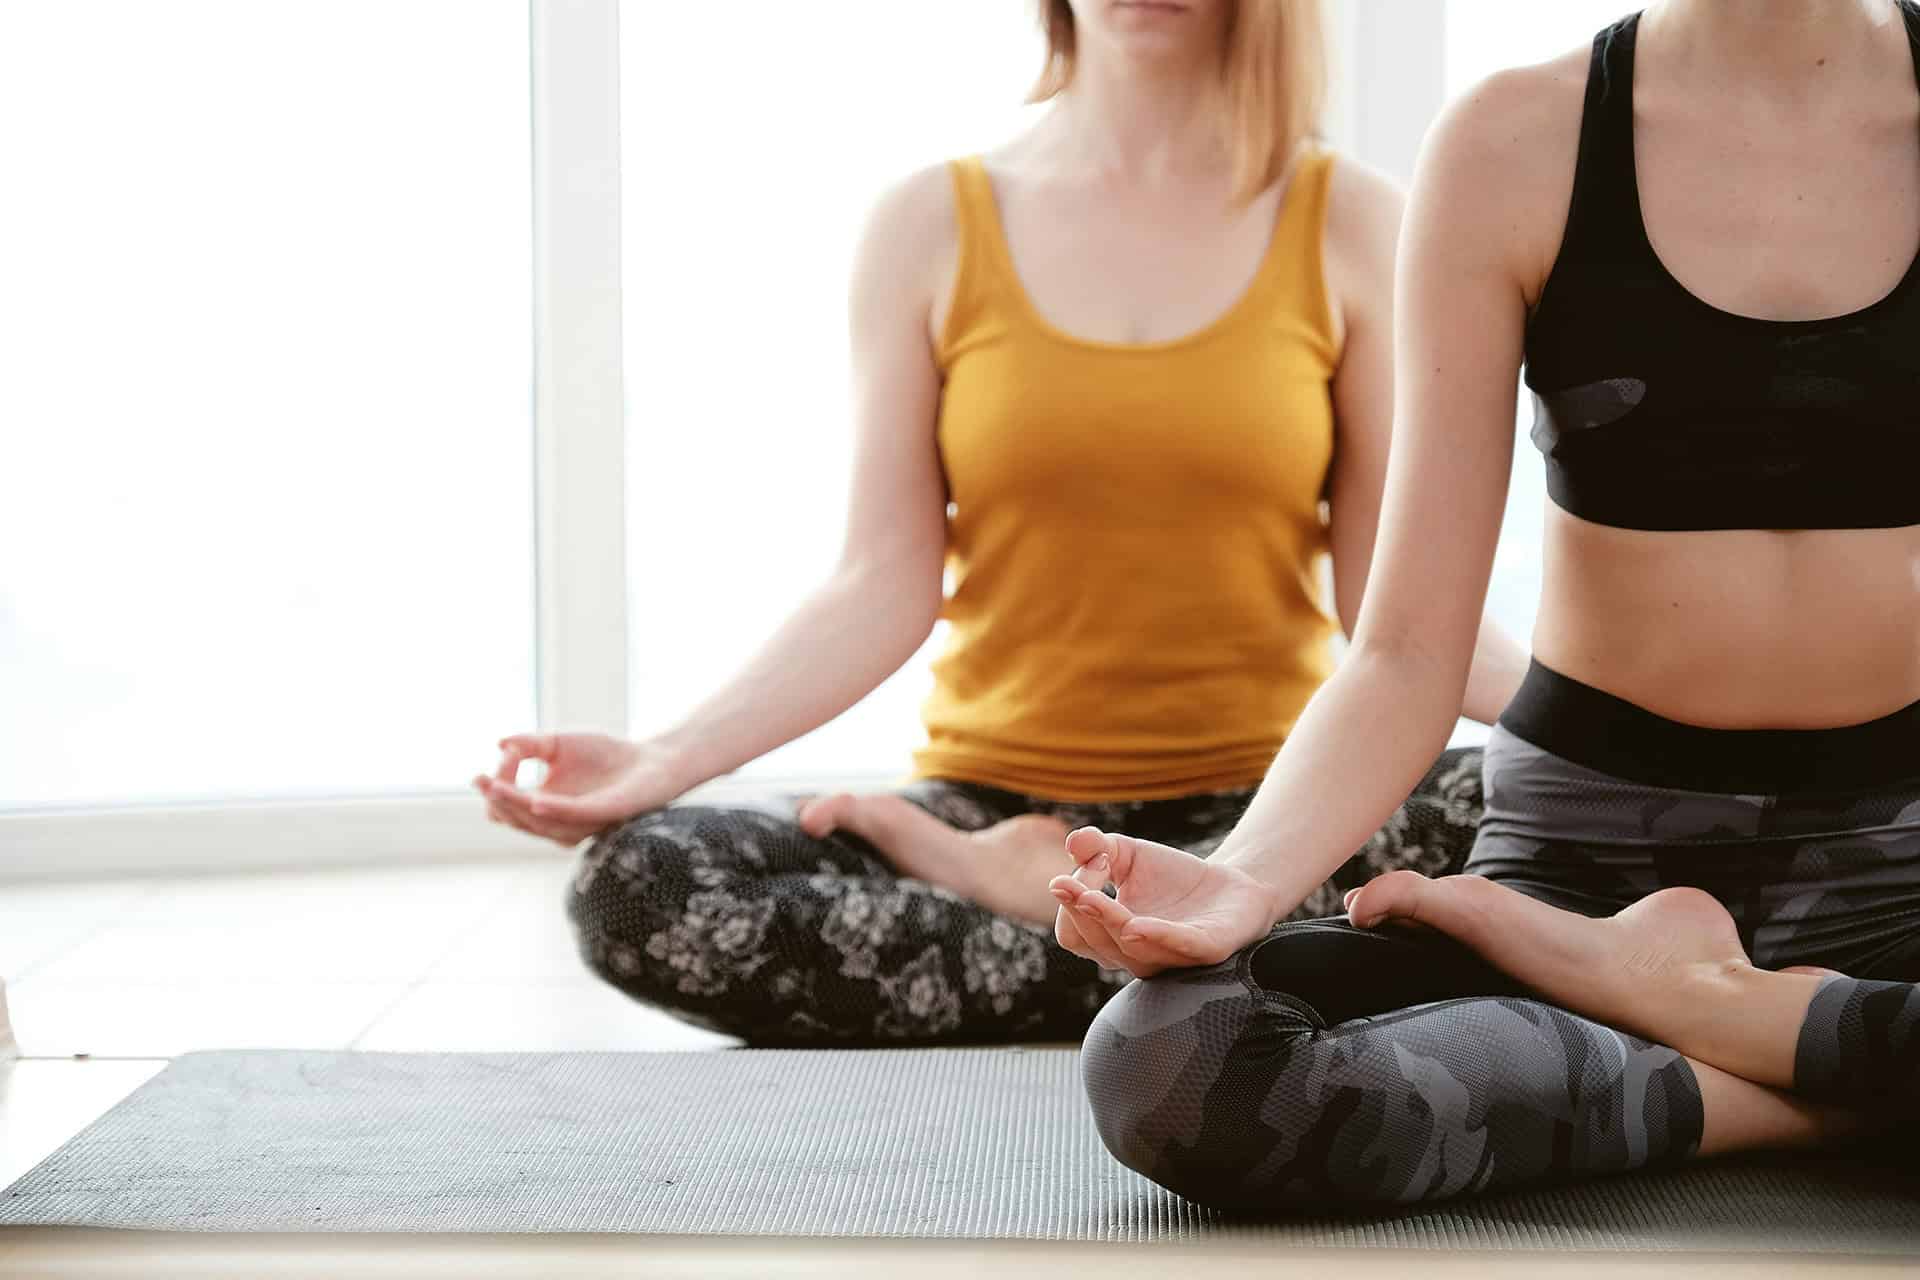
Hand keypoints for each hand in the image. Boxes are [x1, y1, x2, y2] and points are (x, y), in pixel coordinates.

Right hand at [472, 733, 690, 846]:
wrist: (651, 759)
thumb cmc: (605, 754)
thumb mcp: (558, 743)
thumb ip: (530, 744)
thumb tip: (500, 743)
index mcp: (543, 807)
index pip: (506, 808)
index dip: (493, 791)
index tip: (489, 766)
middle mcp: (557, 821)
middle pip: (516, 819)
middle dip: (497, 801)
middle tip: (482, 780)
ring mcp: (579, 823)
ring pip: (538, 823)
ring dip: (515, 805)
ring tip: (495, 786)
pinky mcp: (602, 816)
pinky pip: (572, 817)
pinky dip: (553, 810)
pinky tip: (535, 800)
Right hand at [1048, 828, 1279, 977]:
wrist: (1230, 883)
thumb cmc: (1172, 877)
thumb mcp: (1127, 853)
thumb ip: (1096, 845)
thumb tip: (1073, 843)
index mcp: (1111, 939)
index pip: (1074, 933)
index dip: (1070, 902)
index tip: (1081, 864)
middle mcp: (1137, 955)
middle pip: (1095, 943)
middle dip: (1080, 912)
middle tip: (1077, 876)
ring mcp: (1171, 956)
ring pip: (1131, 950)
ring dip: (1107, 923)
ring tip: (1091, 898)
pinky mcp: (1207, 949)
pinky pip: (1178, 947)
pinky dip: (1155, 937)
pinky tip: (1134, 925)